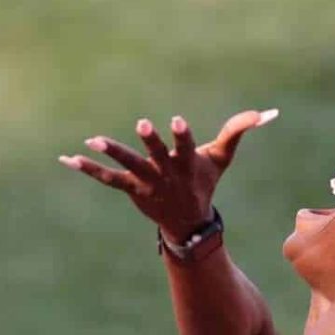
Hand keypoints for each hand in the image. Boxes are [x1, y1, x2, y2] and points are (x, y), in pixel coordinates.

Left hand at [59, 109, 277, 240]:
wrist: (187, 222)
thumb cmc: (203, 182)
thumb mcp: (221, 158)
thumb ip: (239, 131)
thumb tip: (267, 113)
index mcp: (186, 165)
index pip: (185, 148)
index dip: (181, 136)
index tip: (178, 121)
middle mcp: (166, 174)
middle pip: (157, 157)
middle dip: (151, 143)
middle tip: (142, 125)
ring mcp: (147, 183)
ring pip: (129, 167)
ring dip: (114, 153)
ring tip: (94, 140)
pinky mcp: (131, 189)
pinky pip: (107, 179)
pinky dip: (88, 170)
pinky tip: (67, 159)